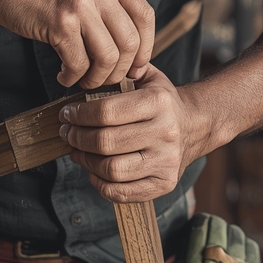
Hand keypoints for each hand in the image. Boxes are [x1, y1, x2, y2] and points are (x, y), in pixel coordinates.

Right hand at [0, 0, 154, 88]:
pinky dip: (73, 77)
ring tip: (83, 81)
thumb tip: (126, 47)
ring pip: (108, 57)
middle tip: (104, 80)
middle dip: (120, 71)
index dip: (145, 48)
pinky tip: (63, 75)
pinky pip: (78, 63)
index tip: (135, 67)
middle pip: (131, 42)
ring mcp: (80, 4)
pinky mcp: (60, 23)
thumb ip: (104, 3)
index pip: (145, 16)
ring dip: (97, 78)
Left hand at [57, 65, 207, 201]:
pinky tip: (93, 170)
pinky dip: (100, 184)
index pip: (107, 111)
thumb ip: (123, 71)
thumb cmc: (163, 101)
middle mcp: (165, 133)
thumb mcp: (149, 77)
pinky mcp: (165, 184)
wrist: (195, 125)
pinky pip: (122, 192)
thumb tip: (93, 73)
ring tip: (76, 150)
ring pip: (112, 169)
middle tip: (67, 132)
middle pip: (106, 142)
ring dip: (85, 161)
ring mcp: (166, 161)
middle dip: (77, 137)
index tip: (66, 114)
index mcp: (158, 102)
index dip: (79, 115)